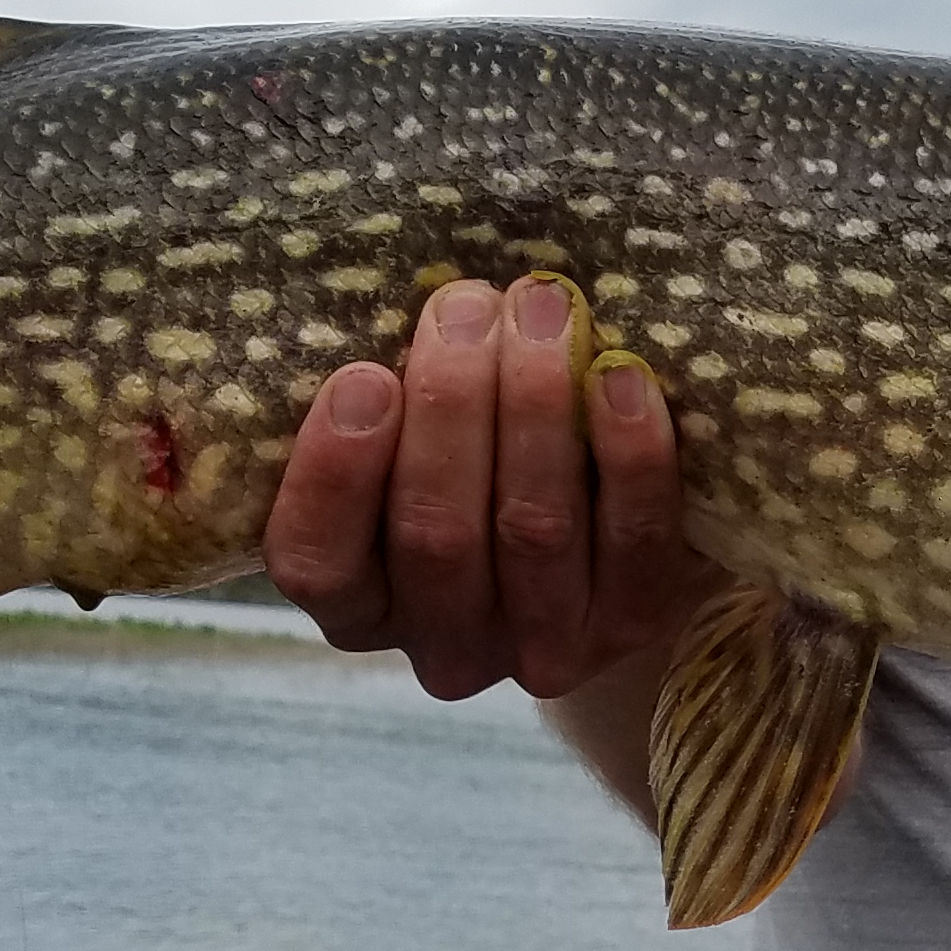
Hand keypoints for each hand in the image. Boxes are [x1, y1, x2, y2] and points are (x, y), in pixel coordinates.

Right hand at [263, 274, 713, 698]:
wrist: (614, 534)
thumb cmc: (481, 457)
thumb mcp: (410, 440)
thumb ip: (389, 402)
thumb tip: (391, 301)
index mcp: (361, 606)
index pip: (317, 562)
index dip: (333, 475)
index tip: (363, 375)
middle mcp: (444, 646)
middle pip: (436, 535)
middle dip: (451, 406)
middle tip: (466, 304)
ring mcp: (542, 648)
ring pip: (532, 529)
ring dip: (535, 408)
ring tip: (542, 310)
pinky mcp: (634, 626)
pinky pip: (633, 542)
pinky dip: (629, 455)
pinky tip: (619, 377)